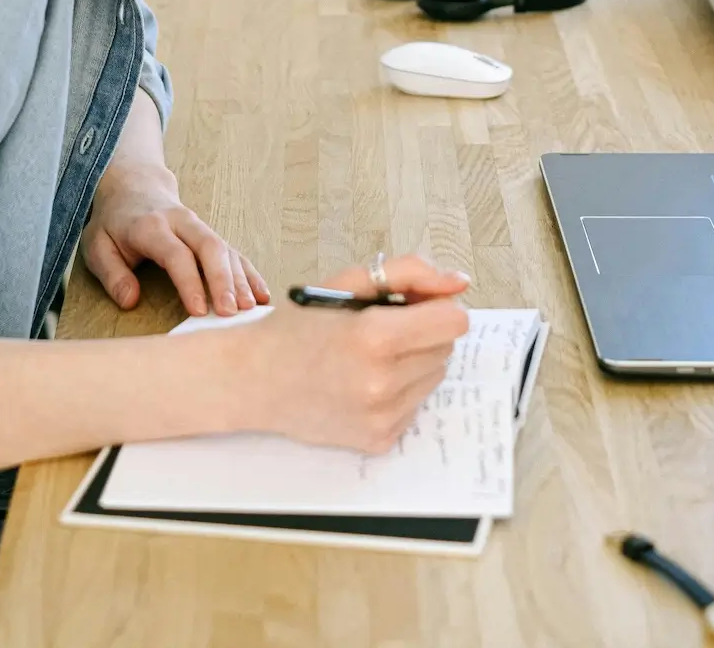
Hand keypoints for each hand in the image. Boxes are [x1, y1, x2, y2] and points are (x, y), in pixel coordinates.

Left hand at [81, 161, 269, 317]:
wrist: (134, 187)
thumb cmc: (114, 223)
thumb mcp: (96, 245)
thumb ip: (112, 274)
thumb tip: (130, 301)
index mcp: (150, 226)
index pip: (176, 253)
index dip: (188, 281)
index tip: (198, 309)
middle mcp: (180, 222)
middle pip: (209, 246)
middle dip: (223, 280)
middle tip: (231, 313)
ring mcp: (198, 226)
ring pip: (225, 248)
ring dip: (240, 279)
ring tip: (250, 309)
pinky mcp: (209, 234)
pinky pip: (234, 252)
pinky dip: (250, 273)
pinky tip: (261, 295)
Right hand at [230, 254, 469, 452]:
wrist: (255, 380)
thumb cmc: (297, 328)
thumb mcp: (347, 282)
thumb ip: (409, 273)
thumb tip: (458, 282)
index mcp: (375, 337)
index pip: (454, 321)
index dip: (437, 307)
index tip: (416, 305)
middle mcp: (382, 382)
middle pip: (445, 348)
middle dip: (423, 332)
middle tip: (383, 327)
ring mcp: (382, 416)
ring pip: (434, 377)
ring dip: (413, 361)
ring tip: (369, 356)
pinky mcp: (380, 440)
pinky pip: (415, 405)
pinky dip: (399, 391)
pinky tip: (362, 382)